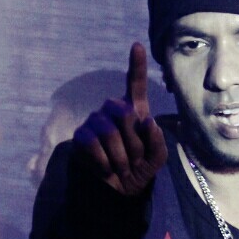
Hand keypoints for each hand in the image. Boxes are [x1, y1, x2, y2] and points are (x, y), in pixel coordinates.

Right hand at [73, 42, 167, 194]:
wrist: (117, 193)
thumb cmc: (138, 170)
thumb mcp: (156, 159)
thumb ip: (158, 141)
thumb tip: (147, 121)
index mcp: (134, 111)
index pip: (135, 85)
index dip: (137, 65)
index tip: (137, 45)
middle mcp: (112, 111)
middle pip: (123, 112)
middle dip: (133, 142)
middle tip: (134, 161)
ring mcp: (94, 122)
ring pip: (108, 132)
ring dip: (120, 157)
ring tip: (121, 168)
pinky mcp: (80, 136)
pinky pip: (92, 144)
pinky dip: (104, 162)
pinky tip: (106, 169)